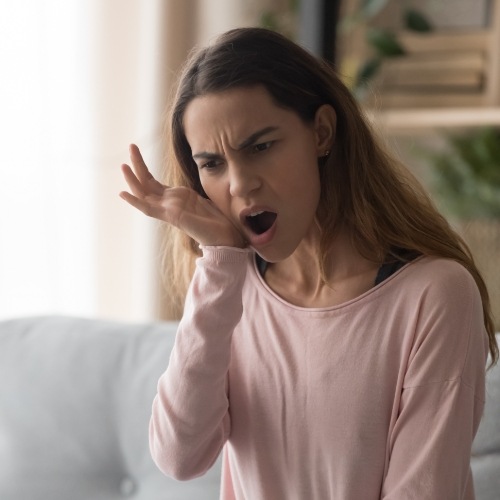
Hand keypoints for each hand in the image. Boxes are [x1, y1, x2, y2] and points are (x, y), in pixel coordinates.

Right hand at [119, 144, 246, 247]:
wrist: (225, 236)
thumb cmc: (216, 220)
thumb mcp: (202, 199)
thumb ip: (192, 194)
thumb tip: (197, 186)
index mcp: (174, 198)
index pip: (152, 181)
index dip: (143, 168)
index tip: (135, 152)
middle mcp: (168, 204)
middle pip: (146, 183)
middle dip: (138, 165)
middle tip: (131, 145)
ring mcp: (168, 210)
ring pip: (144, 194)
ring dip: (132, 180)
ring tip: (123, 166)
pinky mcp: (171, 216)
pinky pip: (149, 209)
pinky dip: (135, 202)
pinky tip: (122, 193)